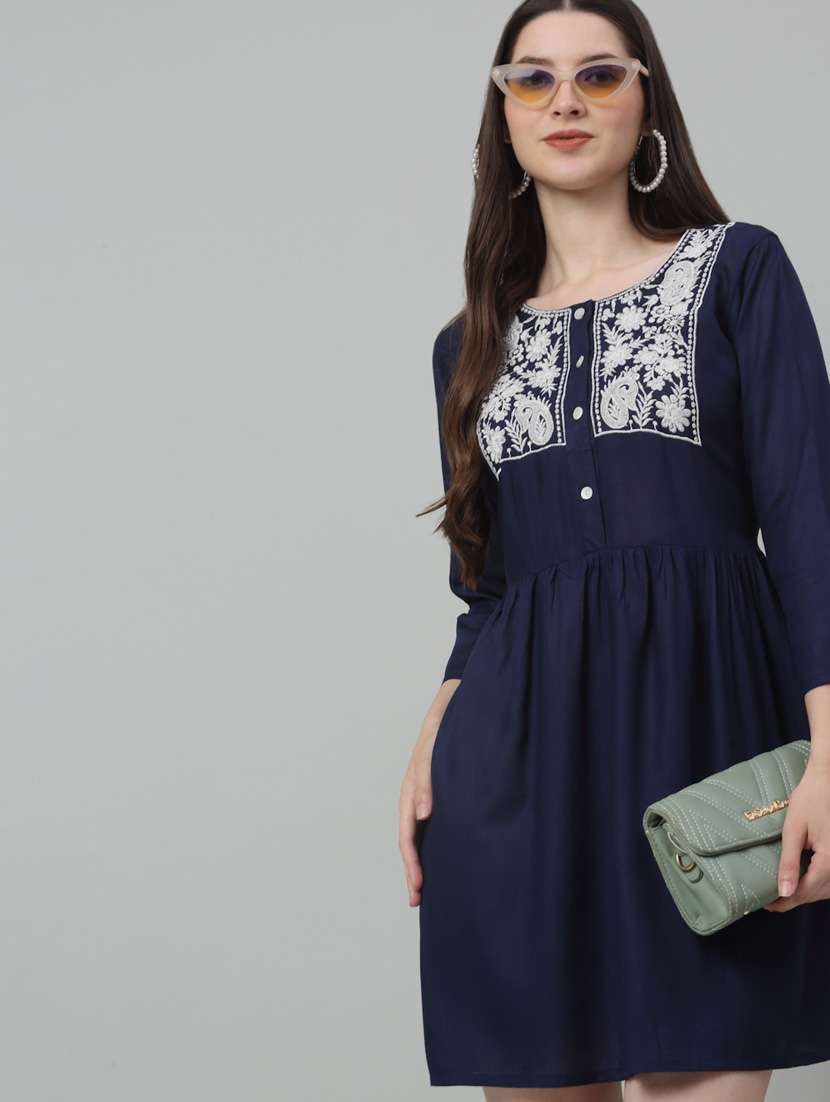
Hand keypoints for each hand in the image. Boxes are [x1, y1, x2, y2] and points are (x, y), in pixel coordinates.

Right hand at [399, 680, 459, 907]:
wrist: (462, 702)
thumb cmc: (445, 724)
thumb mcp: (432, 747)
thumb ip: (426, 779)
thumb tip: (422, 815)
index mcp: (411, 788)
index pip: (408, 833)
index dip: (412, 860)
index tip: (418, 885)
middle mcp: (419, 796)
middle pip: (412, 840)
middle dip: (413, 870)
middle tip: (417, 901)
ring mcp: (431, 796)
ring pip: (422, 836)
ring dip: (423, 861)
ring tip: (425, 890)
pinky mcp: (445, 793)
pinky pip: (437, 825)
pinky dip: (436, 846)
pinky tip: (445, 859)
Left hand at [764, 761, 829, 911]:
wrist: (827, 781)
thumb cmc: (809, 799)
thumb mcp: (793, 830)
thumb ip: (788, 862)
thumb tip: (783, 892)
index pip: (806, 891)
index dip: (786, 901)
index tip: (767, 904)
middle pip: (818, 893)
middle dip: (795, 899)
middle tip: (771, 901)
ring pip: (827, 889)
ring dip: (807, 894)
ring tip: (783, 893)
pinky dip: (817, 884)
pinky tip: (802, 881)